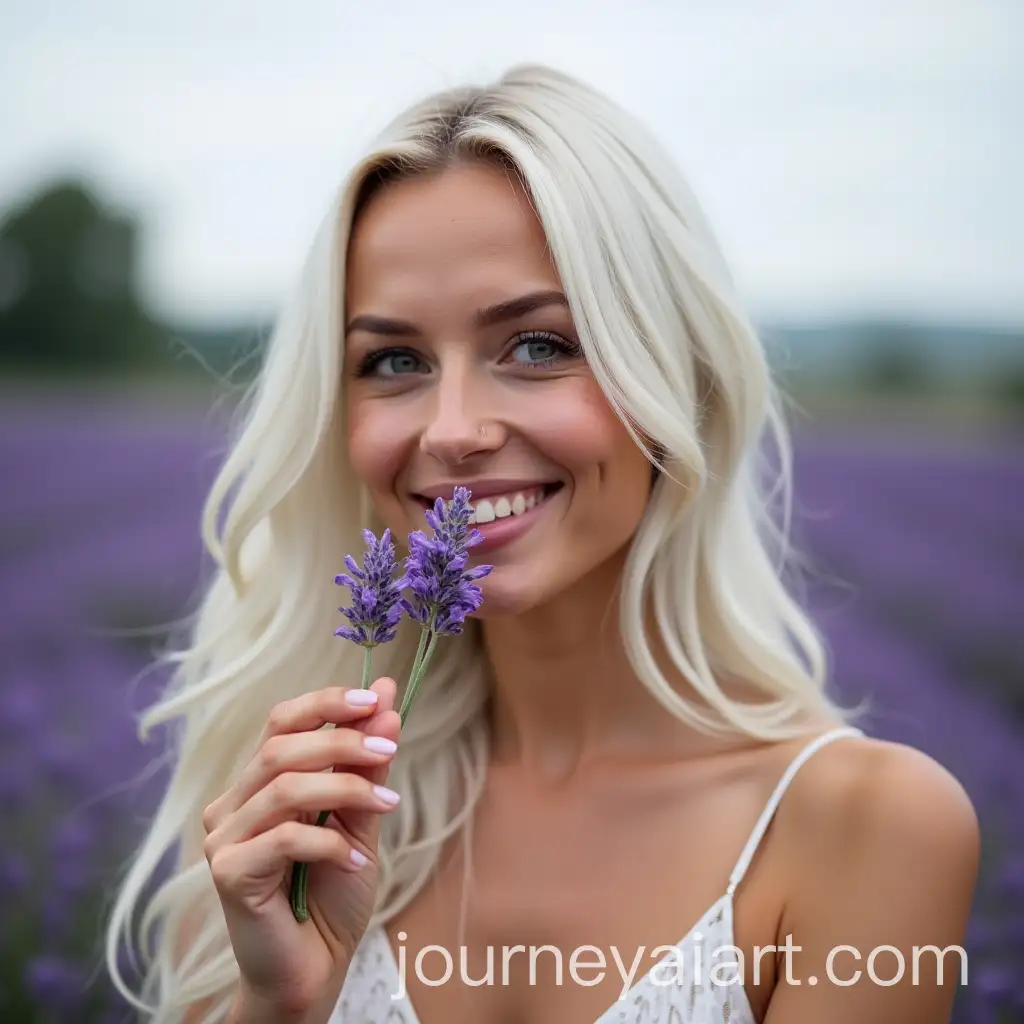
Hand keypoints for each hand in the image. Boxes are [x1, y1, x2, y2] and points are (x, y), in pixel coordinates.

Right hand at [202, 677, 400, 1015]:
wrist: (317, 966)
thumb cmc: (334, 891)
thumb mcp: (359, 818)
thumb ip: (367, 762)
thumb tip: (388, 697)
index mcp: (259, 782)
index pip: (282, 721)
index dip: (325, 703)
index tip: (375, 699)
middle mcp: (232, 803)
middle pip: (281, 748)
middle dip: (342, 742)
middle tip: (389, 749)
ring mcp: (223, 838)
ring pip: (284, 787)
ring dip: (346, 787)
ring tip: (388, 803)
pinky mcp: (227, 872)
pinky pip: (283, 837)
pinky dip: (329, 843)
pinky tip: (357, 861)